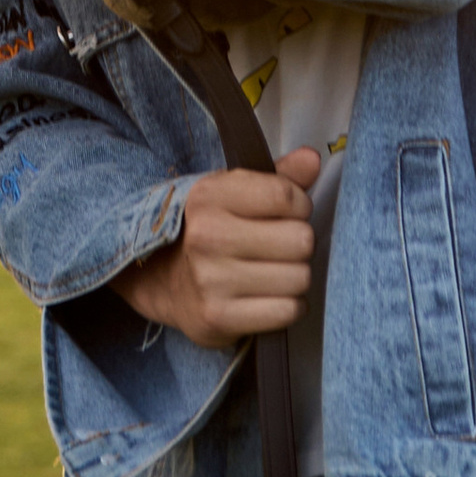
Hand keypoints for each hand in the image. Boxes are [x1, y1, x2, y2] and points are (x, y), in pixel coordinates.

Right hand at [121, 152, 322, 349]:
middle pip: (301, 239)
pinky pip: (288, 310)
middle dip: (299, 244)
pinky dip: (288, 306)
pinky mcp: (220, 317)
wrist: (162, 281)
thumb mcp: (235, 194)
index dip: (300, 206)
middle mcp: (208, 235)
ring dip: (295, 277)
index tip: (287, 214)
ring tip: (273, 272)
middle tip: (279, 248)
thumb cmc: (211, 231)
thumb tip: (313, 159)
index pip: (286, 196)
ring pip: (300, 277)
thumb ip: (279, 176)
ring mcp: (211, 280)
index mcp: (210, 196)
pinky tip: (270, 297)